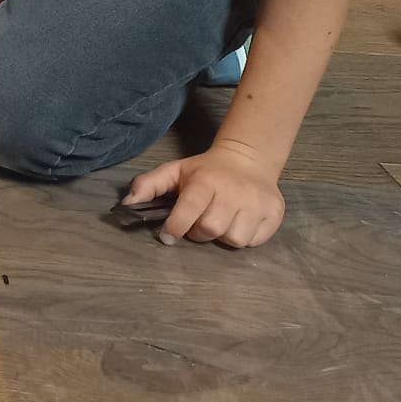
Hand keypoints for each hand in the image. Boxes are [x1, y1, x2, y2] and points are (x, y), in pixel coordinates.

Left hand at [126, 141, 285, 247]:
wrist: (248, 160)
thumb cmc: (205, 171)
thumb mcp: (174, 171)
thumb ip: (148, 185)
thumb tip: (126, 204)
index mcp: (206, 182)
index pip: (189, 211)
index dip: (176, 227)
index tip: (168, 234)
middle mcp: (234, 193)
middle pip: (211, 229)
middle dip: (199, 232)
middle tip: (197, 223)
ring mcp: (257, 204)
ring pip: (234, 239)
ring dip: (222, 236)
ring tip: (219, 221)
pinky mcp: (274, 214)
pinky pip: (254, 241)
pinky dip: (244, 238)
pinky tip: (238, 222)